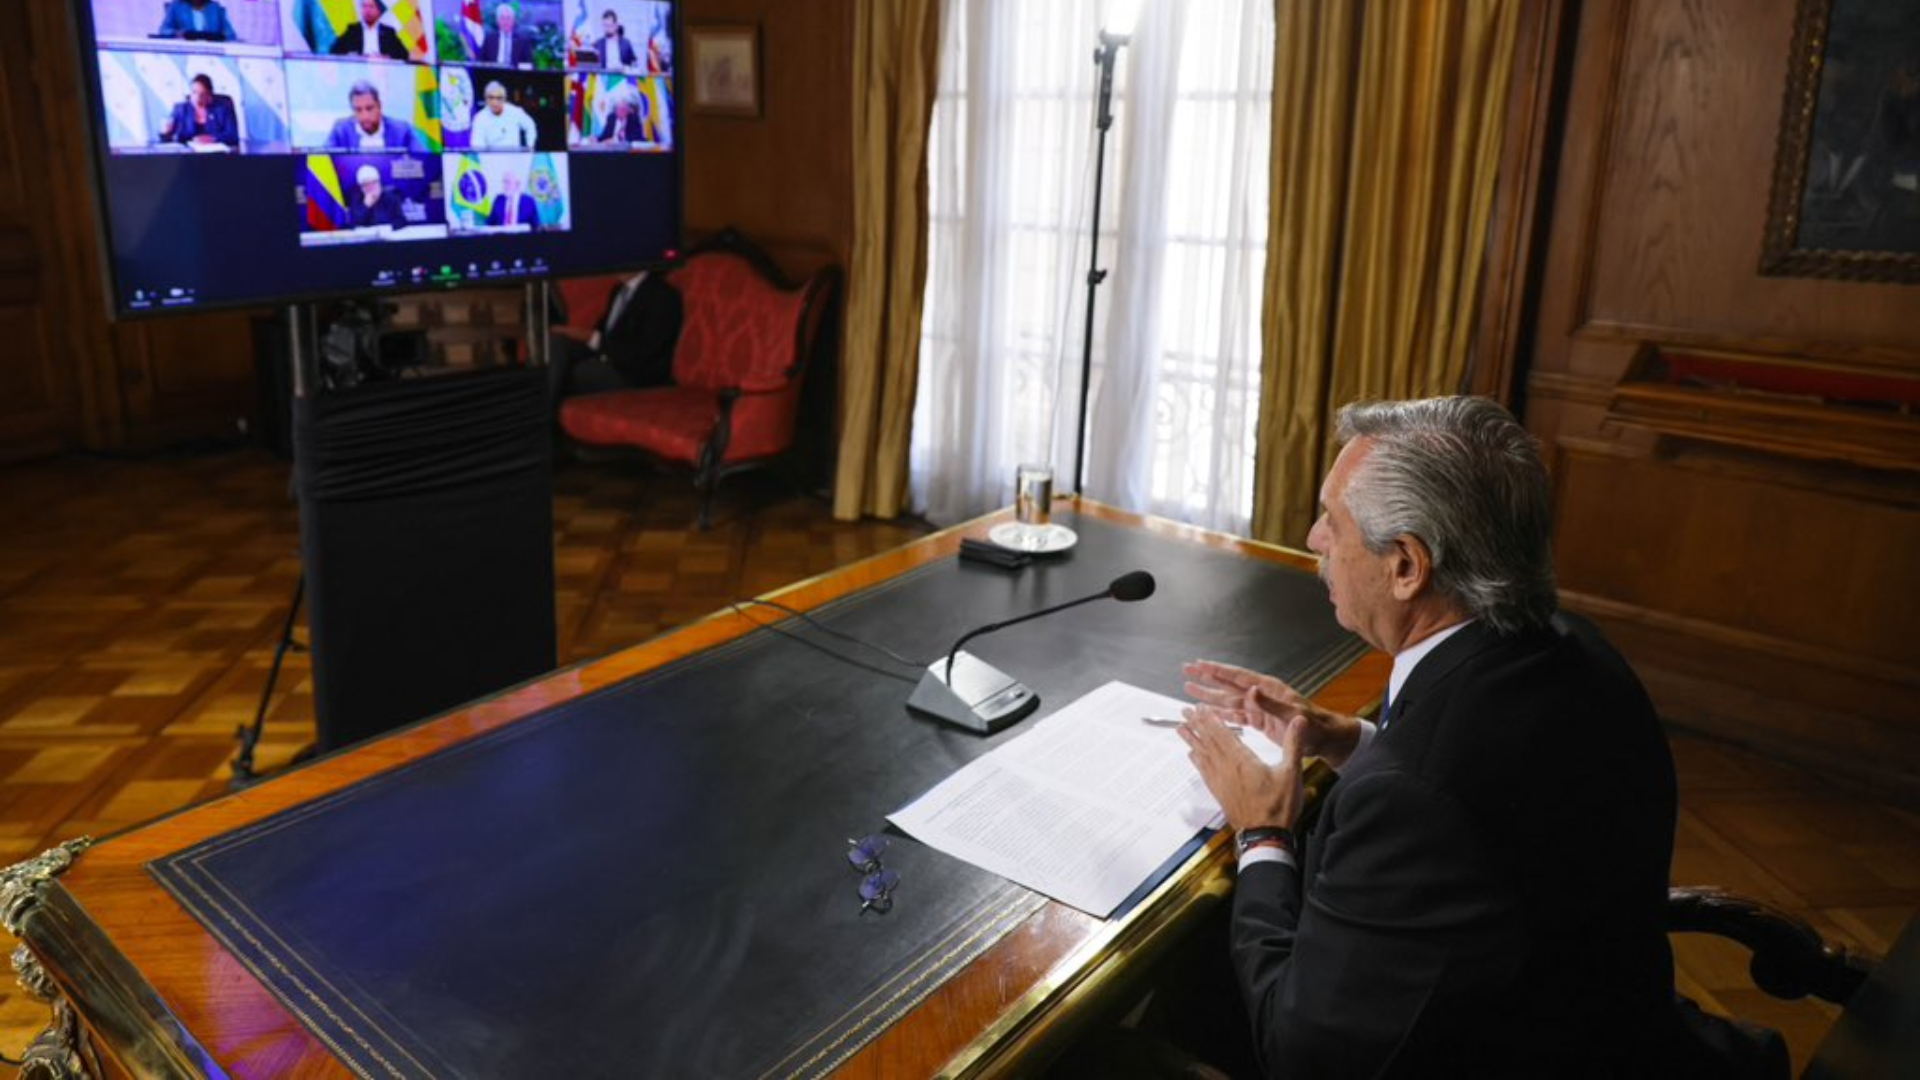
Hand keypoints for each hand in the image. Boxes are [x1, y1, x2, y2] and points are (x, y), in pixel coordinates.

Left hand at [1179, 709, 1303, 831]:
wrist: (1265, 835)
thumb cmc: (1279, 807)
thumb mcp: (1292, 772)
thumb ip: (1293, 743)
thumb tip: (1300, 720)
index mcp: (1242, 761)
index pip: (1222, 734)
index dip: (1210, 719)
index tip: (1200, 707)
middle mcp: (1227, 769)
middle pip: (1208, 741)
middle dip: (1196, 724)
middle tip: (1184, 711)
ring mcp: (1220, 781)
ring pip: (1202, 755)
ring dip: (1191, 740)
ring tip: (1180, 728)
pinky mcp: (1219, 792)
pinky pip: (1203, 772)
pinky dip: (1196, 760)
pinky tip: (1191, 755)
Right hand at [1182, 659, 1363, 768]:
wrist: (1326, 739)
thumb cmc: (1314, 725)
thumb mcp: (1293, 714)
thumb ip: (1270, 704)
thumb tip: (1251, 691)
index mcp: (1269, 689)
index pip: (1238, 676)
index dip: (1217, 670)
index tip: (1199, 664)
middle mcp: (1261, 695)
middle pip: (1228, 684)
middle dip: (1207, 678)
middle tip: (1186, 670)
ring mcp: (1259, 708)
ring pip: (1228, 699)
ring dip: (1209, 695)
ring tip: (1189, 689)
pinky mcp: (1260, 721)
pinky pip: (1235, 715)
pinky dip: (1220, 714)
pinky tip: (1207, 712)